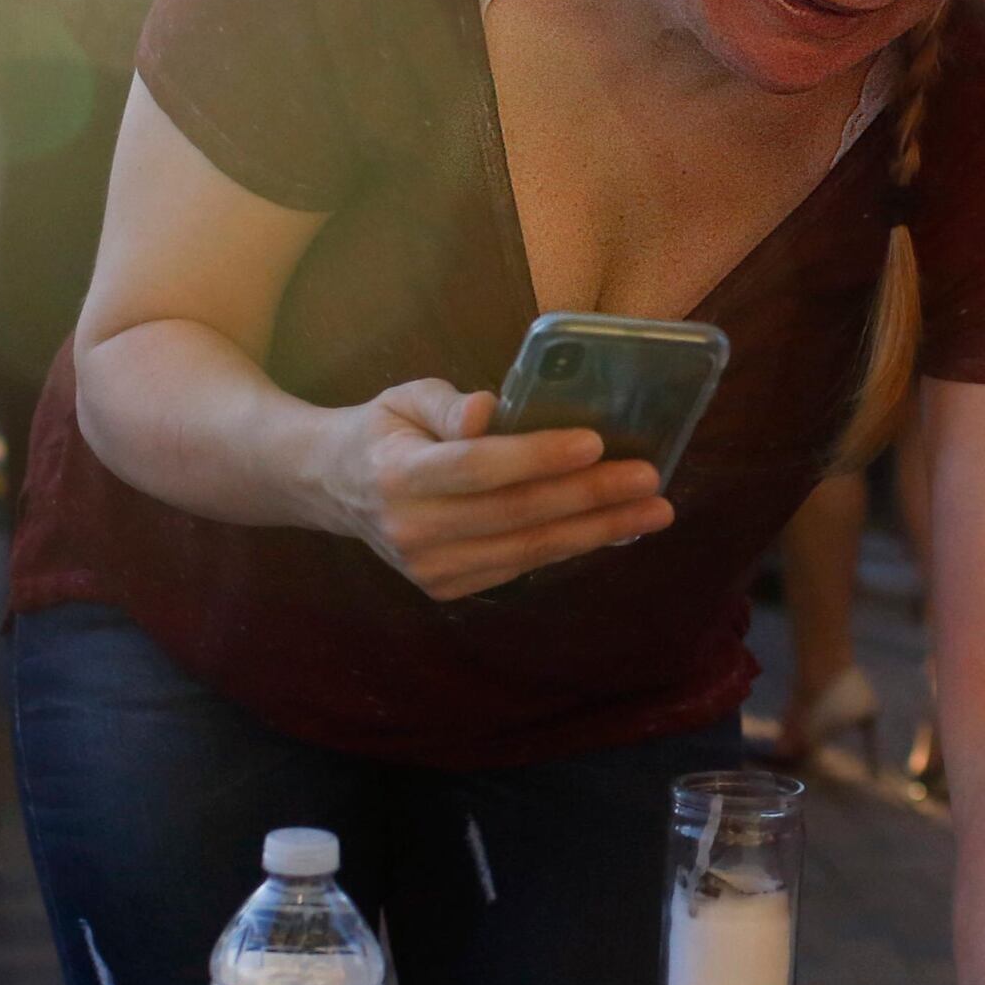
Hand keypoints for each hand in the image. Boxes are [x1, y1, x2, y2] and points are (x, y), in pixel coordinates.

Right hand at [304, 379, 669, 599]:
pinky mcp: (447, 588)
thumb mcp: (405, 397)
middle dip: (590, 497)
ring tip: (652, 512)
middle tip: (650, 480)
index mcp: (399, 474)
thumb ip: (448, 405)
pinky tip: (613, 529)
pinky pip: (521, 565)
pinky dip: (570, 547)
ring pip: (528, 549)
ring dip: (597, 530)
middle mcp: (413, 530)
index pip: (479, 467)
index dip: (538, 457)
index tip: (595, 442)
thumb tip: (493, 411)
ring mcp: (429, 568)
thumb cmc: (384, 430)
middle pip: (516, 514)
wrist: (333, 488)